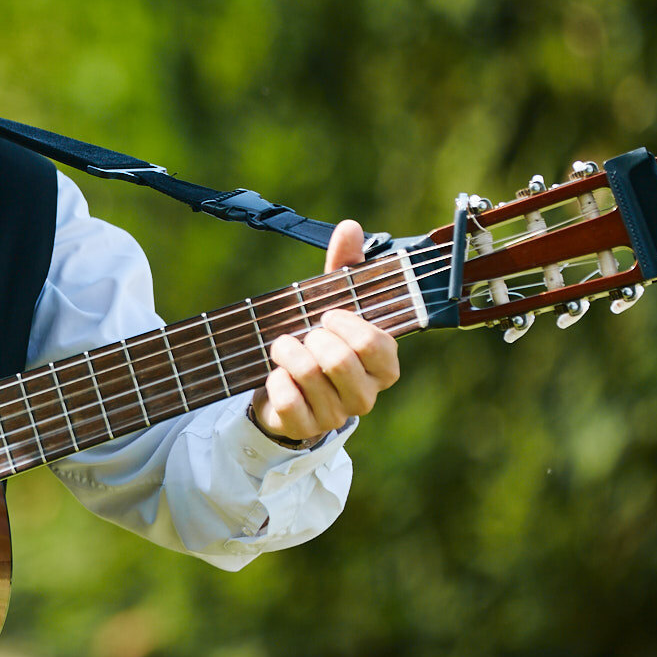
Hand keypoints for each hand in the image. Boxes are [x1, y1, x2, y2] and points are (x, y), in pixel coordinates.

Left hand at [251, 219, 402, 443]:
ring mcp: (336, 416)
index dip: (348, 326)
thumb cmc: (316, 344)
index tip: (328, 315)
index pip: (377, 345)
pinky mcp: (304, 429)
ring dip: (287, 352)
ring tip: (283, 347)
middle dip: (312, 337)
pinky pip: (287, 399)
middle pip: (340, 359)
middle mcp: (366, 396)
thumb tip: (350, 227)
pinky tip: (276, 375)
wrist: (283, 393)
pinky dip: (274, 379)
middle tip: (305, 333)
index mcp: (382, 366)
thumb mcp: (329, 305)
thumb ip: (344, 268)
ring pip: (309, 375)